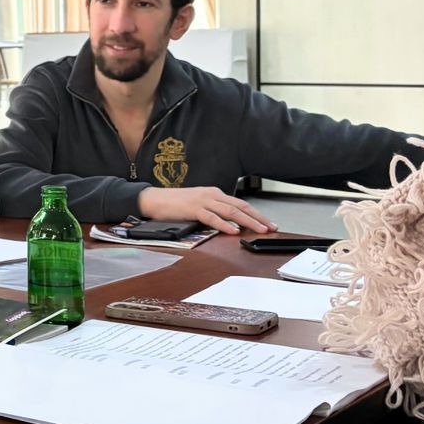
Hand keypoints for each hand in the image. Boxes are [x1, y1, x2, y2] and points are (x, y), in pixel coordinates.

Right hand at [138, 186, 275, 234]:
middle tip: (271, 227)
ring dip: (247, 221)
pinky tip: (233, 230)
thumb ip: (213, 210)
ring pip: (230, 211)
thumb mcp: (198, 204)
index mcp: (214, 193)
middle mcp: (211, 194)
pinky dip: (224, 224)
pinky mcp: (192, 208)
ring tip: (259, 230)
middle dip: (258, 217)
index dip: (256, 214)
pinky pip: (212, 217)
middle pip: (240, 206)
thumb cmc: (173, 204)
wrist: (153, 199)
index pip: (240, 204)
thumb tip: (230, 222)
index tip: (268, 223)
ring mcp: (202, 201)